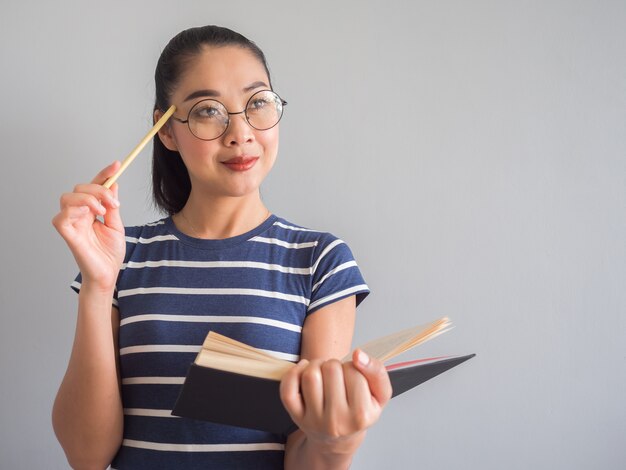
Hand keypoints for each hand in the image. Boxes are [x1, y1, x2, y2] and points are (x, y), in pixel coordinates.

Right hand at [52, 161, 124, 290]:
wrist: (108, 273)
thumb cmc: (110, 253)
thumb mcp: (116, 224)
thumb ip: (112, 205)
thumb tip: (113, 184)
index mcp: (90, 210)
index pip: (93, 186)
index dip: (103, 174)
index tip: (117, 164)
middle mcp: (78, 214)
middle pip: (79, 187)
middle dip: (99, 189)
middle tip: (113, 202)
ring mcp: (71, 223)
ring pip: (67, 197)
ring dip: (88, 198)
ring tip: (102, 210)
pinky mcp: (66, 234)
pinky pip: (61, 217)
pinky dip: (75, 210)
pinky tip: (91, 215)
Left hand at [280, 350, 391, 450]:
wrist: (338, 440)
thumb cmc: (359, 412)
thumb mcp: (379, 396)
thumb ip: (377, 372)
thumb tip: (358, 354)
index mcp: (361, 416)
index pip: (354, 372)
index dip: (354, 366)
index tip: (354, 375)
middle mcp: (336, 421)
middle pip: (331, 369)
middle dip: (334, 364)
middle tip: (337, 373)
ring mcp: (314, 420)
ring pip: (310, 376)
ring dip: (316, 365)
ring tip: (322, 371)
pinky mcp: (296, 416)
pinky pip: (288, 389)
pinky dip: (294, 372)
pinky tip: (304, 370)